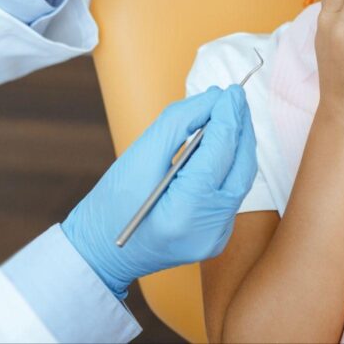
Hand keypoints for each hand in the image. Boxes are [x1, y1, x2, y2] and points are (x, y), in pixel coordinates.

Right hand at [61, 85, 256, 299]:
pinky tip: (223, 144)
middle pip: (240, 168)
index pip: (218, 155)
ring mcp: (216, 238)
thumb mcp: (140, 155)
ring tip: (230, 114)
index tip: (230, 92)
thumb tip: (214, 98)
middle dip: (241, 129)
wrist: (101, 251)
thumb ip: (180, 123)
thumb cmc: (112, 203)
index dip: (228, 119)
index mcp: (184, 212)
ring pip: (241, 180)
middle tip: (235, 98)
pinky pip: (232, 192)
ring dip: (238, 145)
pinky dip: (230, 165)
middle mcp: (208, 230)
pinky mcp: (218, 237)